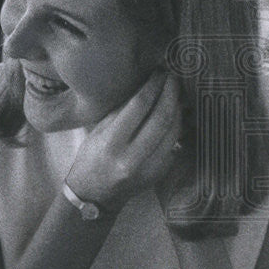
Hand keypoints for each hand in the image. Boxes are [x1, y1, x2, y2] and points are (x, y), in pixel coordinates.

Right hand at [66, 71, 182, 212]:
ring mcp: (149, 168)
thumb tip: (144, 86)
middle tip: (173, 79)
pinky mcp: (160, 173)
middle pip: (161, 118)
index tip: (159, 73)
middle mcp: (132, 157)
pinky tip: (175, 115)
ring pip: (173, 131)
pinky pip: (174, 144)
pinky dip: (177, 126)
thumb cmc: (91, 158)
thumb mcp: (99, 132)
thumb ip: (120, 111)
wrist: (95, 194)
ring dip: (177, 109)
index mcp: (111, 143)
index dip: (152, 86)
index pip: (138, 107)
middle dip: (170, 94)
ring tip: (176, 94)